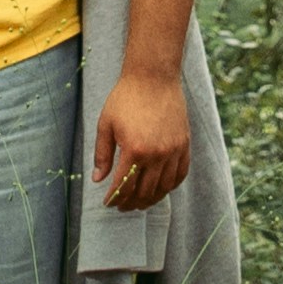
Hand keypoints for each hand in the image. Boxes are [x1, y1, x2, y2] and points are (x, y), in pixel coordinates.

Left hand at [91, 57, 191, 214]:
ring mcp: (173, 150)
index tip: (108, 203)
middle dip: (130, 203)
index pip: (124, 185)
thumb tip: (98, 179)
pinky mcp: (184, 145)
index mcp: (134, 150)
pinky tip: (160, 189)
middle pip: (144, 191)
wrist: (154, 77)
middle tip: (122, 206)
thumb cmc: (126, 98)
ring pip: (163, 187)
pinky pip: (180, 174)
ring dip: (150, 199)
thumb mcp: (106, 124)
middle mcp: (156, 154)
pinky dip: (170, 186)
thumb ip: (102, 154)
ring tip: (139, 202)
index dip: (114, 198)